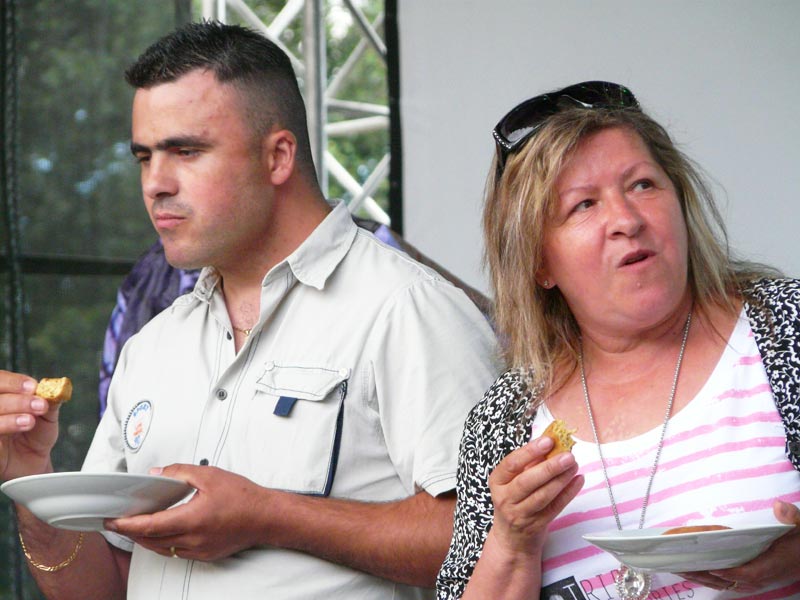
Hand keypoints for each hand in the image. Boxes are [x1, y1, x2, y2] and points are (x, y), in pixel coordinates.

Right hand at [0, 370, 59, 481]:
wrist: (35, 462)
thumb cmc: (36, 435)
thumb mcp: (47, 416)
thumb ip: (49, 401)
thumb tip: (57, 387)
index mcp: (5, 396)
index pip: (0, 380)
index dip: (13, 381)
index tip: (33, 386)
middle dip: (17, 398)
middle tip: (38, 404)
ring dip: (13, 412)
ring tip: (31, 419)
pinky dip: (6, 424)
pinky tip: (22, 425)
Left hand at [106, 464, 271, 560]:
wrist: (267, 517)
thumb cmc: (244, 497)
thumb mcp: (210, 476)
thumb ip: (180, 473)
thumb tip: (158, 475)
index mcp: (192, 520)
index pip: (150, 526)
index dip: (127, 524)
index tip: (112, 520)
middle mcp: (193, 540)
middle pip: (151, 541)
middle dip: (131, 532)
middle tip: (117, 522)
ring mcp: (199, 551)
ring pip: (162, 549)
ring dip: (146, 539)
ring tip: (135, 527)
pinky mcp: (205, 555)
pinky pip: (176, 552)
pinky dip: (163, 543)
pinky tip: (162, 533)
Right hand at [487, 434, 583, 558]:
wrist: (511, 538)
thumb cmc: (513, 500)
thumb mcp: (512, 481)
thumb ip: (528, 462)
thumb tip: (550, 440)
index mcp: (497, 482)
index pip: (512, 464)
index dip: (530, 451)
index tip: (548, 441)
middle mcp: (505, 498)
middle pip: (527, 481)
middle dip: (549, 467)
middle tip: (567, 455)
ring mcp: (520, 514)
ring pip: (542, 496)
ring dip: (561, 479)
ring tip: (573, 465)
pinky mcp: (536, 525)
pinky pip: (555, 508)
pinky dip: (568, 493)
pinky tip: (577, 480)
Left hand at [677, 500, 799, 592]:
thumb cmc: (799, 541)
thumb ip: (791, 517)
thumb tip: (779, 506)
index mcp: (772, 563)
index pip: (751, 572)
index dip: (733, 572)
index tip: (714, 568)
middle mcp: (762, 576)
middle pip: (731, 581)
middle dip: (707, 576)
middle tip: (682, 567)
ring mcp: (756, 580)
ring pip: (726, 583)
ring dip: (704, 578)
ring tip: (679, 569)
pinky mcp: (751, 579)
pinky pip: (728, 583)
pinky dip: (711, 580)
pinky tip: (694, 572)